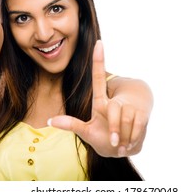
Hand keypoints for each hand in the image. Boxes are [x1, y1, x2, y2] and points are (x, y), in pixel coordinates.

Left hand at [48, 40, 147, 156]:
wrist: (123, 148)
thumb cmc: (101, 138)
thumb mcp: (86, 132)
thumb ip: (71, 124)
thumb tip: (49, 120)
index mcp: (100, 102)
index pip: (99, 78)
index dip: (99, 61)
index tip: (98, 43)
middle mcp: (115, 101)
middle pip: (115, 111)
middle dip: (114, 131)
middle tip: (113, 143)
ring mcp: (130, 107)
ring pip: (127, 121)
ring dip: (123, 138)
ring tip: (120, 144)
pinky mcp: (142, 116)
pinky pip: (137, 127)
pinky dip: (132, 139)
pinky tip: (129, 144)